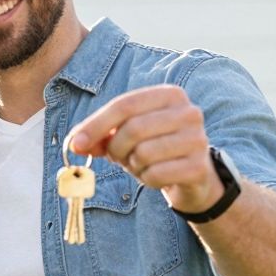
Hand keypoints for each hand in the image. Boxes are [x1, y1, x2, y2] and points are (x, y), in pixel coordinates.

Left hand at [67, 85, 222, 213]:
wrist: (194, 176)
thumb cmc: (154, 148)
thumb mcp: (126, 136)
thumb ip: (99, 135)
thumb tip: (75, 144)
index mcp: (169, 95)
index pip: (125, 105)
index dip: (96, 125)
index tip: (76, 144)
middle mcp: (188, 112)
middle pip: (133, 129)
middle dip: (116, 148)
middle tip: (118, 158)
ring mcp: (197, 139)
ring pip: (143, 153)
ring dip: (133, 165)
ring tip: (142, 165)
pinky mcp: (199, 167)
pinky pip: (155, 175)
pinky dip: (147, 179)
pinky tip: (156, 176)